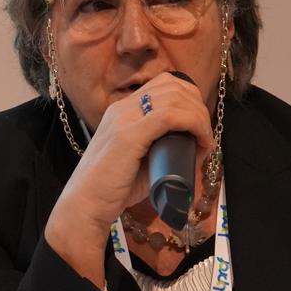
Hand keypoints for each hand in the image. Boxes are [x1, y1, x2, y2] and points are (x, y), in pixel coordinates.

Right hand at [44, 73, 214, 285]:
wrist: (85, 206)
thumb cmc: (112, 190)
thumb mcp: (140, 162)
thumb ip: (160, 150)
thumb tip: (191, 148)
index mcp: (123, 110)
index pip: (164, 85)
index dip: (190, 99)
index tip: (200, 126)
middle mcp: (123, 108)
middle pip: (173, 86)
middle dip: (198, 106)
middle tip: (206, 134)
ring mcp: (124, 118)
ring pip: (175, 97)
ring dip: (199, 117)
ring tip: (205, 140)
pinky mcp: (129, 134)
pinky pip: (169, 115)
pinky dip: (193, 125)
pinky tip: (201, 141)